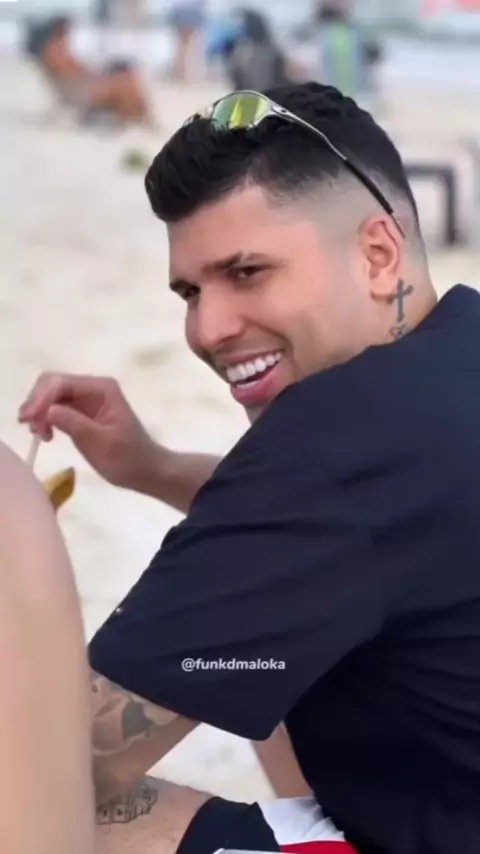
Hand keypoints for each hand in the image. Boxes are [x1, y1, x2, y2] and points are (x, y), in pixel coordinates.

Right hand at [18, 373, 157, 489]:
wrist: (146, 471)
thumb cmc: (128, 458)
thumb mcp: (101, 443)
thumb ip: (74, 424)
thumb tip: (47, 410)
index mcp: (101, 388)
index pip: (61, 383)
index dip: (41, 398)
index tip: (30, 421)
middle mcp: (92, 388)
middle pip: (52, 385)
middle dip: (37, 403)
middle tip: (31, 428)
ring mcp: (87, 400)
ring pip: (51, 397)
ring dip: (39, 412)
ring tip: (39, 435)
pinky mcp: (82, 414)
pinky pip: (56, 409)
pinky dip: (46, 419)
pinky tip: (45, 435)